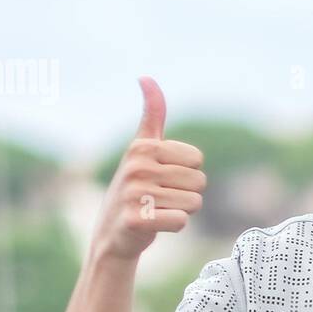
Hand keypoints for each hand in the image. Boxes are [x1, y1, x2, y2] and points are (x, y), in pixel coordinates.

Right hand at [90, 76, 206, 261]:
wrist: (113, 234)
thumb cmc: (136, 189)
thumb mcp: (141, 149)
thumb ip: (151, 116)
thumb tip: (146, 77)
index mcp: (142, 147)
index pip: (197, 159)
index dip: (187, 173)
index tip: (163, 178)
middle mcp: (137, 167)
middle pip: (199, 181)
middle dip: (186, 193)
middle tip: (161, 198)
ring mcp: (135, 194)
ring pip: (194, 203)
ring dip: (181, 211)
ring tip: (157, 210)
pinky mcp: (137, 220)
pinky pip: (182, 221)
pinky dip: (173, 227)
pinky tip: (154, 225)